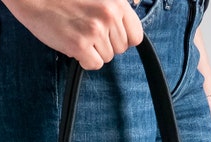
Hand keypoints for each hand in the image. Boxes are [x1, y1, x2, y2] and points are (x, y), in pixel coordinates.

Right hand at [1, 0, 143, 69]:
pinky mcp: (80, 45)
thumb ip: (115, 11)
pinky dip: (84, 60)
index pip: (136, 36)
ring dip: (93, 52)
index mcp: (116, 2)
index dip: (123, 40)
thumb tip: (129, 34)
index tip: (110, 37)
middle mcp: (109, 15)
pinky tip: (74, 45)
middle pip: (121, 50)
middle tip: (87, 31)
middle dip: (106, 45)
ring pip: (107, 58)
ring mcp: (95, 30)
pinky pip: (94, 65)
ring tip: (78, 34)